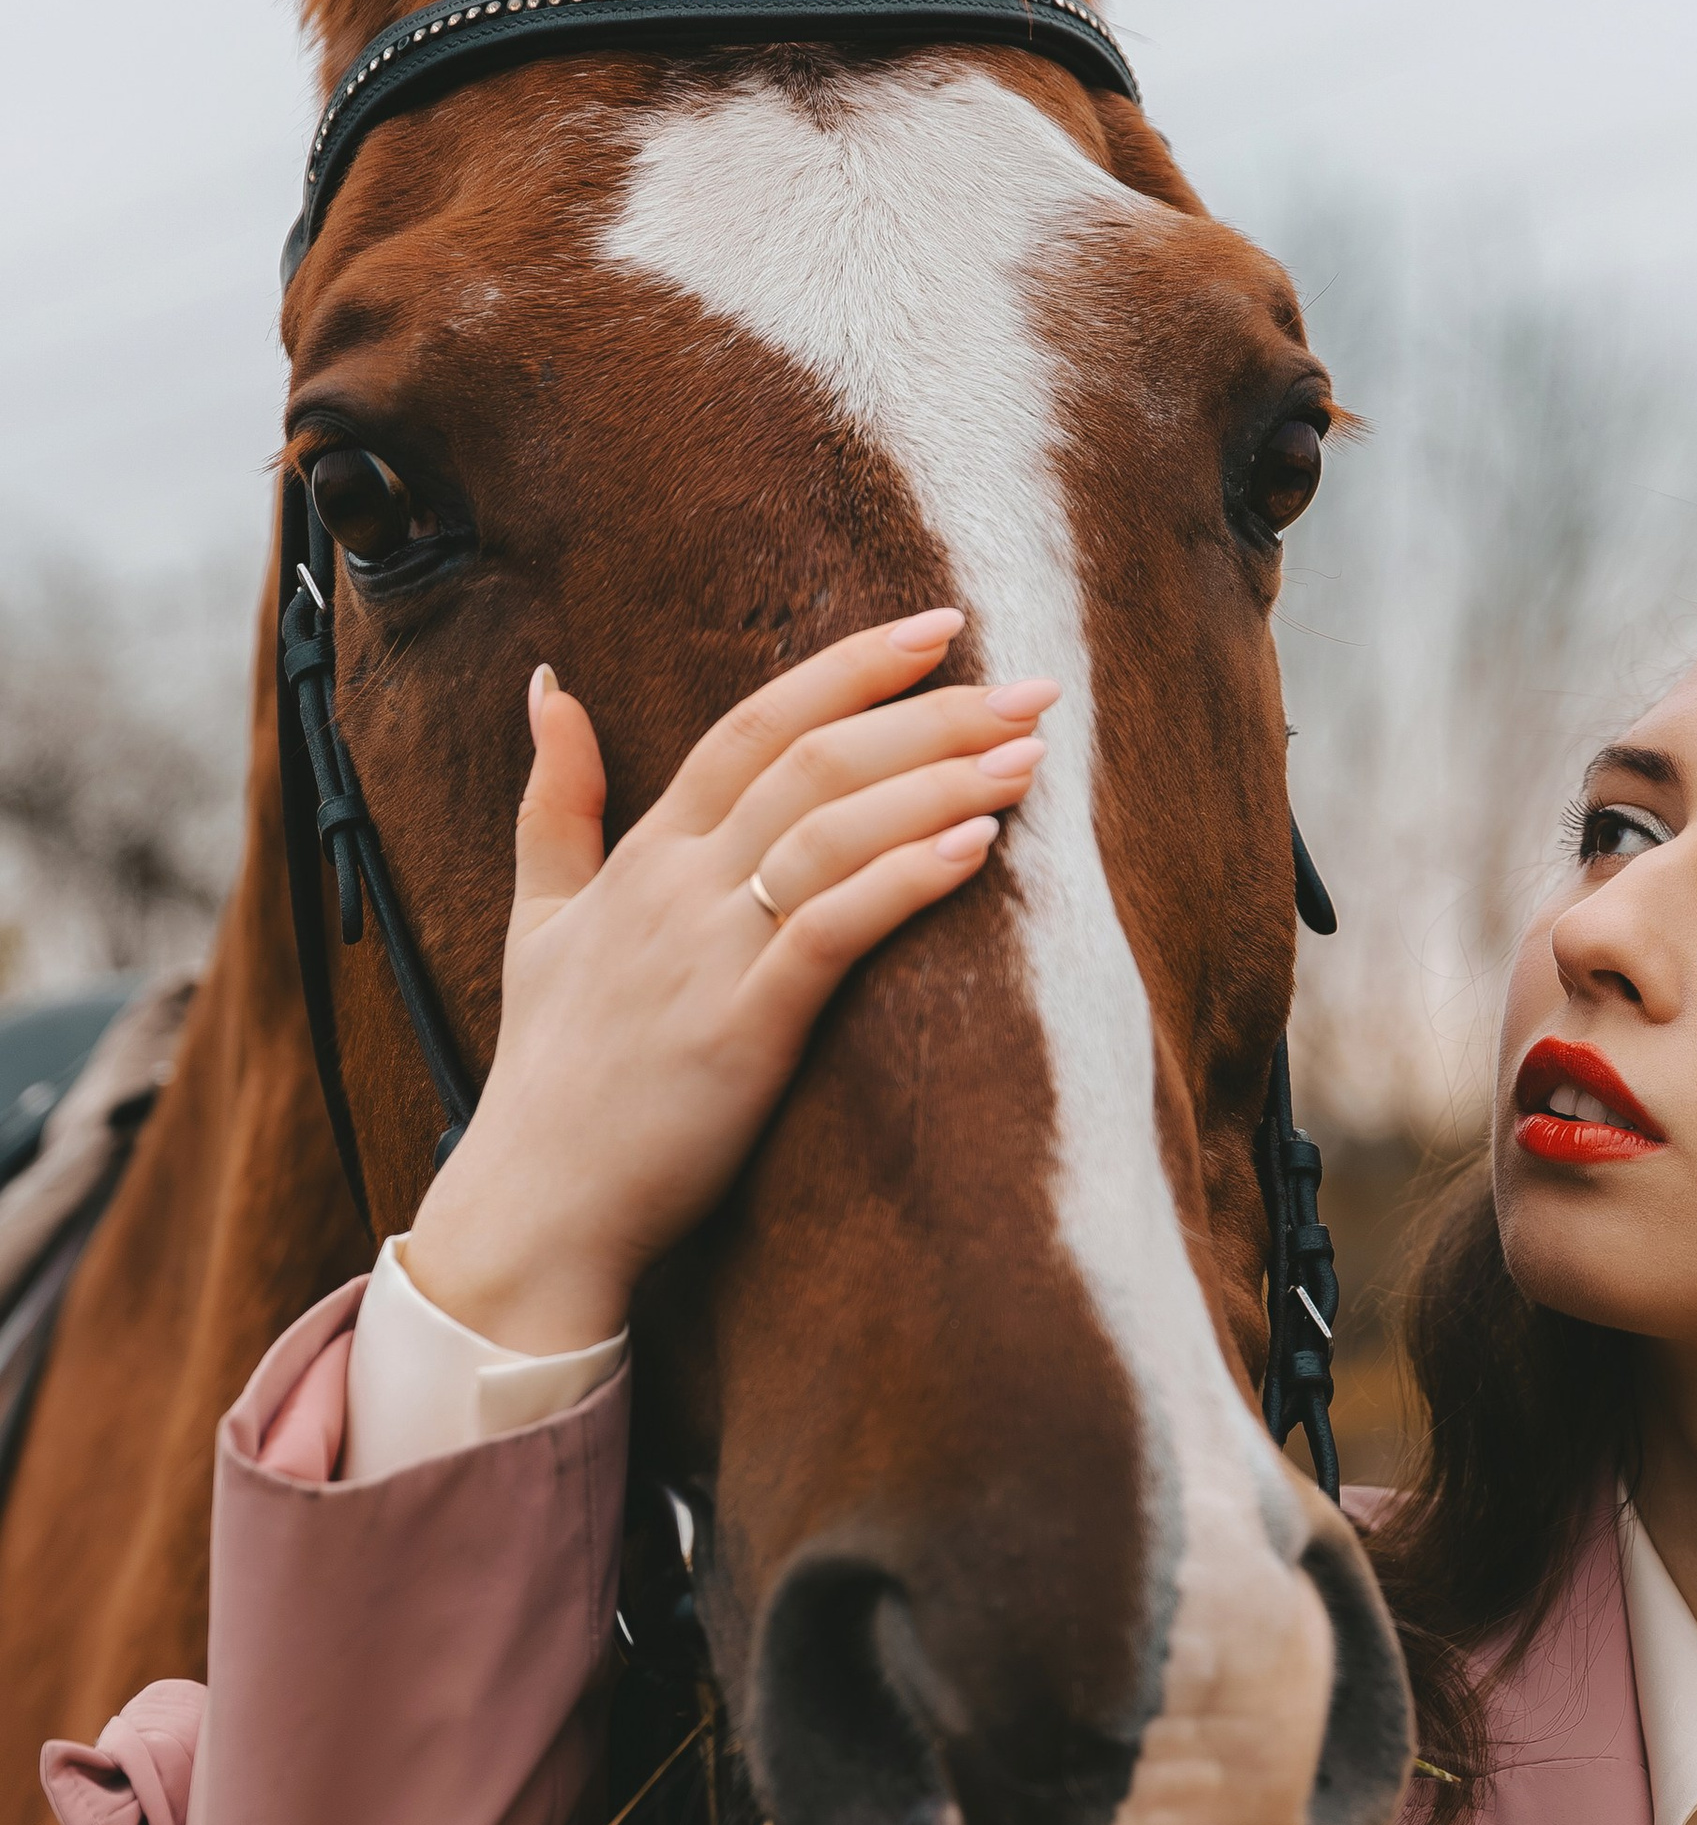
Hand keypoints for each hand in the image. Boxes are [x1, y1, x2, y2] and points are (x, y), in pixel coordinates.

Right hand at [405, 610, 1051, 1349]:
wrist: (539, 1198)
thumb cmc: (553, 1068)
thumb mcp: (539, 916)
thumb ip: (554, 801)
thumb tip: (549, 686)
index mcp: (646, 852)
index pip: (757, 725)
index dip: (851, 668)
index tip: (941, 626)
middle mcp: (679, 884)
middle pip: (814, 762)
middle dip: (931, 715)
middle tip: (1030, 689)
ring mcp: (709, 953)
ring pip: (833, 830)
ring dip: (939, 783)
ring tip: (1028, 757)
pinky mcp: (743, 1028)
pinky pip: (833, 930)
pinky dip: (905, 878)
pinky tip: (976, 846)